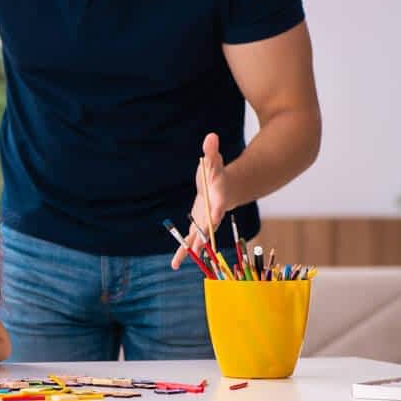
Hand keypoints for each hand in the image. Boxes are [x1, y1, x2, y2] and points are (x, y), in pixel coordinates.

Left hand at [171, 133, 228, 269]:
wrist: (224, 188)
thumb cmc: (218, 174)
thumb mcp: (213, 161)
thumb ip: (212, 151)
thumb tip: (210, 136)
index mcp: (218, 200)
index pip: (216, 207)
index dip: (213, 213)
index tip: (212, 220)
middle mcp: (213, 215)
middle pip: (207, 228)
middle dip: (201, 238)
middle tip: (195, 249)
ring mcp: (206, 222)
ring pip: (197, 239)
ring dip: (188, 250)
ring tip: (176, 263)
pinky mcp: (198, 226)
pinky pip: (191, 240)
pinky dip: (184, 250)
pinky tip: (175, 263)